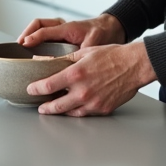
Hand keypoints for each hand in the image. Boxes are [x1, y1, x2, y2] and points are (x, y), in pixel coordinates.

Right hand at [18, 13, 125, 48]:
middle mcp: (61, 27)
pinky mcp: (61, 37)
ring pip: (40, 28)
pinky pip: (44, 35)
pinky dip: (36, 41)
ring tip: (21, 49)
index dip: (33, 37)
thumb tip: (73, 63)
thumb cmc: (103, 33)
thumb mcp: (95, 41)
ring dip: (30, 35)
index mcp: (68, 27)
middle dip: (26, 32)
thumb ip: (83, 51)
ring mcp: (60, 31)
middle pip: (38, 24)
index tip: (24, 44)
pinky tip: (32, 54)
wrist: (111, 28)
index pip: (45, 29)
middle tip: (18, 44)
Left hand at [27, 42, 156, 116]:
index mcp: (76, 74)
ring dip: (59, 111)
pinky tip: (72, 107)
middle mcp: (82, 91)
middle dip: (45, 107)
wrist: (134, 65)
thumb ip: (63, 59)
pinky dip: (76, 111)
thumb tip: (44, 60)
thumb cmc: (112, 55)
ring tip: (53, 108)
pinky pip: (84, 113)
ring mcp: (92, 103)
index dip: (36, 89)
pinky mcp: (102, 109)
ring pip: (69, 112)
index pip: (47, 86)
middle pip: (55, 106)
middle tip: (40, 106)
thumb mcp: (84, 52)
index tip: (31, 89)